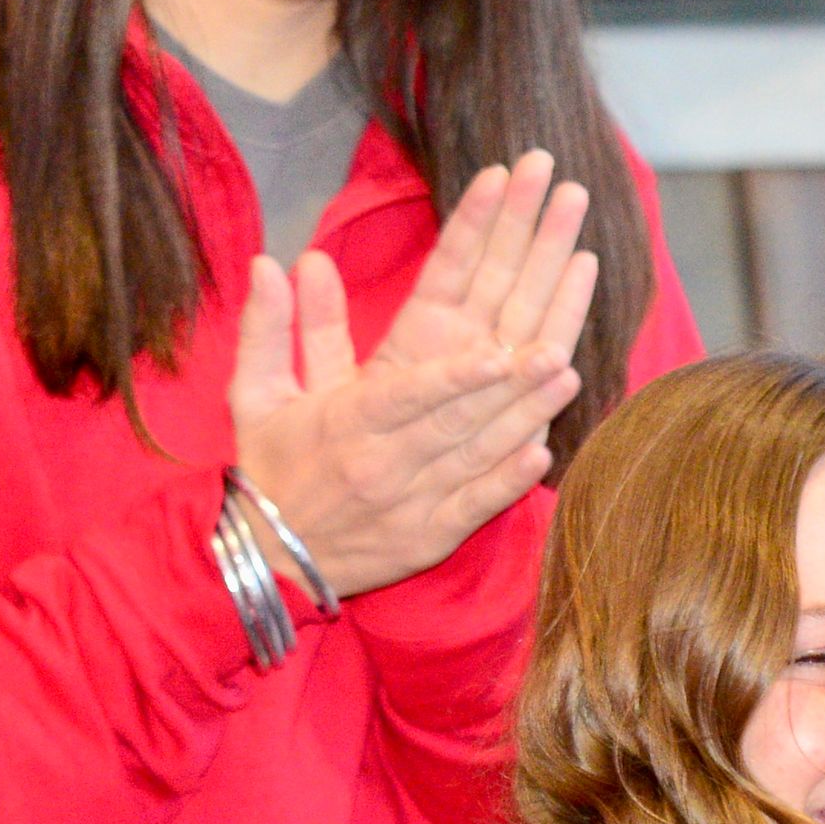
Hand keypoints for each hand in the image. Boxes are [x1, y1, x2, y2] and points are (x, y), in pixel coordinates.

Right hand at [228, 158, 598, 597]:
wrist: (266, 563)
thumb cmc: (270, 467)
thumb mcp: (257, 395)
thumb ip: (274, 327)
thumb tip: (278, 260)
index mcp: (348, 421)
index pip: (410, 387)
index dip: (456, 370)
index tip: (498, 342)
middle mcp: (387, 458)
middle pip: (462, 404)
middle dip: (512, 358)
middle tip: (559, 306)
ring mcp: (415, 498)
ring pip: (480, 449)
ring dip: (528, 409)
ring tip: (567, 367)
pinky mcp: (434, 533)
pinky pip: (478, 503)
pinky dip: (511, 479)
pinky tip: (546, 449)